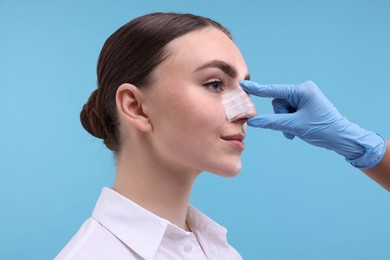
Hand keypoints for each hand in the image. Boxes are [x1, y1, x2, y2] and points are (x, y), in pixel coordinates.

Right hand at [240, 80, 385, 168]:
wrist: (342, 139)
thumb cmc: (322, 130)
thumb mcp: (294, 126)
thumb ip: (271, 122)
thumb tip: (252, 121)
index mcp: (302, 90)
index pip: (274, 90)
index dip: (257, 89)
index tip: (243, 84)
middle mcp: (303, 90)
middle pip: (278, 103)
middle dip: (281, 117)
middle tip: (292, 128)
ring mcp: (304, 98)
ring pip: (282, 109)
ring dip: (285, 122)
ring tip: (296, 131)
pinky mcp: (305, 105)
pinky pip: (288, 112)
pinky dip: (289, 122)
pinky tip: (298, 130)